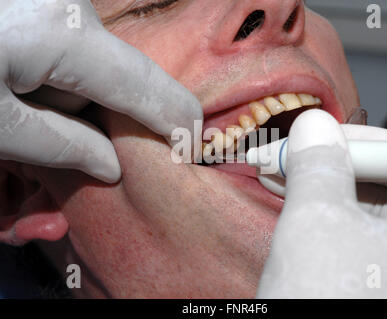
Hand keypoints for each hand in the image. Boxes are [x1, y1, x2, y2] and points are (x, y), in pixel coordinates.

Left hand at [0, 0, 201, 182]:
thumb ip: (58, 145)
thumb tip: (109, 164)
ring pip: (73, 68)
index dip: (175, 120)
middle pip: (99, 82)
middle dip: (77, 116)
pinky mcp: (36, 5)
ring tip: (3, 106)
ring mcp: (50, 1)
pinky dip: (35, 74)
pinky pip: (54, 49)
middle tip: (26, 139)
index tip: (190, 147)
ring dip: (48, 95)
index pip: (144, 84)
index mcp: (65, 32)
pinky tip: (3, 81)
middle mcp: (67, 5)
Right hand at [257, 110, 386, 297]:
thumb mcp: (316, 224)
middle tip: (292, 152)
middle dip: (337, 163)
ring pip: (375, 206)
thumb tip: (313, 126)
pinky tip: (295, 199)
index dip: (361, 140)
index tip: (319, 132)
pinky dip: (329, 214)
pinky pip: (365, 234)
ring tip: (281, 173)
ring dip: (326, 187)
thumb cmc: (327, 307)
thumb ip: (318, 164)